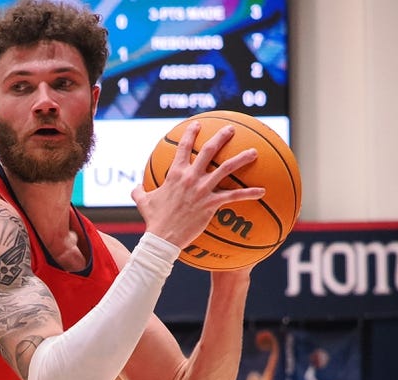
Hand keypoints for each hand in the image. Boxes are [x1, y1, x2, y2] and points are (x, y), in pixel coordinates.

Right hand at [132, 121, 265, 248]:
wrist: (162, 237)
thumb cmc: (154, 220)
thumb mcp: (143, 203)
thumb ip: (139, 192)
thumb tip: (134, 188)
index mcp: (175, 174)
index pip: (183, 147)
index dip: (190, 134)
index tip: (197, 125)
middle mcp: (190, 177)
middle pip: (209, 151)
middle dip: (221, 137)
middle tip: (231, 130)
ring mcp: (202, 189)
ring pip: (226, 168)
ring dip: (242, 159)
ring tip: (254, 152)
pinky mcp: (211, 204)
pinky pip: (234, 196)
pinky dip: (249, 193)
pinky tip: (262, 191)